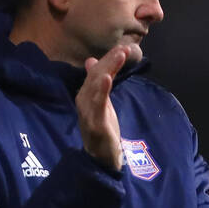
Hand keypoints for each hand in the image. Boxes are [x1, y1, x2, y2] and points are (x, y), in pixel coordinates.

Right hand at [77, 45, 129, 171]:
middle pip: (96, 75)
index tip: (124, 48)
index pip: (96, 72)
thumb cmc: (102, 130)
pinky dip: (102, 90)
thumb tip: (92, 61)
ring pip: (97, 85)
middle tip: (125, 49)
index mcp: (85, 95)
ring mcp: (88, 112)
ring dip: (108, 69)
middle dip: (110, 60)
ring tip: (119, 55)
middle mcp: (83, 100)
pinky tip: (108, 78)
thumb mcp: (101, 103)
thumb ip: (98, 83)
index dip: (109, 59)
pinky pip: (98, 104)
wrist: (101, 158)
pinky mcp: (95, 124)